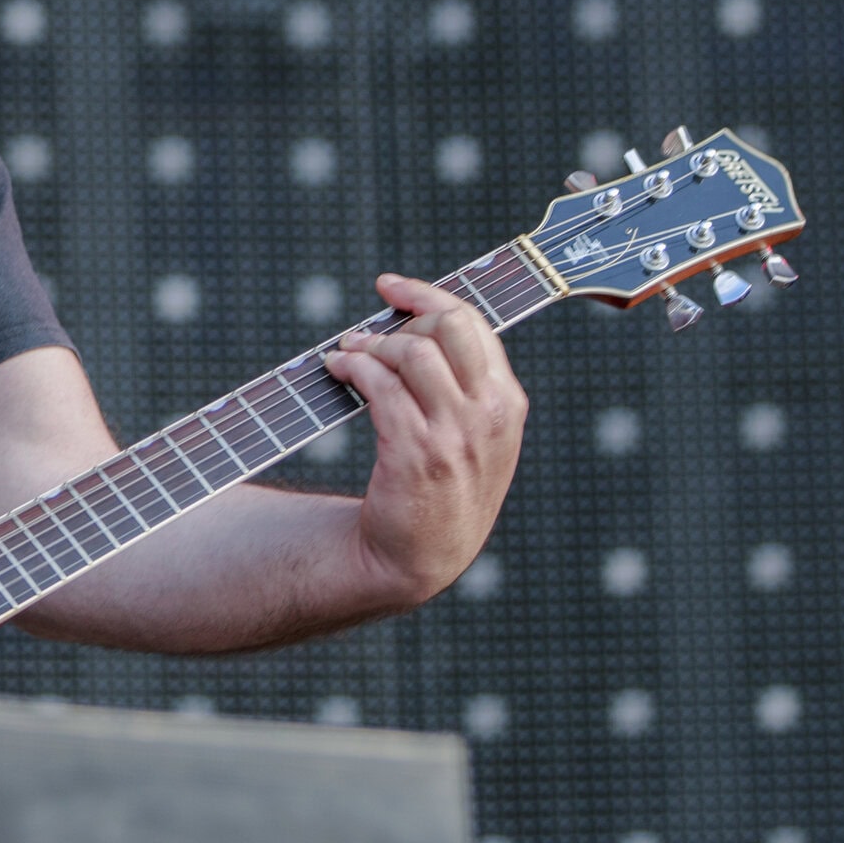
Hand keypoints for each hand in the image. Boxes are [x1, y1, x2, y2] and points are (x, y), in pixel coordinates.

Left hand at [324, 272, 527, 607]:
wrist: (420, 556)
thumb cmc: (439, 488)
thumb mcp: (471, 434)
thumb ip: (459, 383)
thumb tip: (413, 321)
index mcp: (505, 403)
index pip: (474, 324)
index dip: (427, 296)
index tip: (391, 286)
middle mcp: (488, 415)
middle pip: (448, 327)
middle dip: (402, 315)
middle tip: (368, 328)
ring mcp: (456, 436)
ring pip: (411, 353)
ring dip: (369, 344)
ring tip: (346, 353)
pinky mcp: (417, 454)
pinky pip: (381, 388)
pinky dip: (354, 368)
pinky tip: (338, 371)